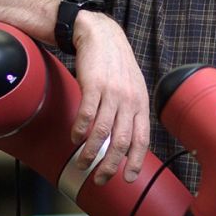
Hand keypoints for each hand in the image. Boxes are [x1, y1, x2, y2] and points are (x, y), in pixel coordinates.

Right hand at [70, 12, 149, 183]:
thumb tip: (127, 141)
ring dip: (90, 152)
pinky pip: (86, 114)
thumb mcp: (133, 88)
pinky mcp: (93, 86)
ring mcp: (111, 94)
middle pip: (121, 141)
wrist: (102, 36)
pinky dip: (80, 130)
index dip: (134, 161)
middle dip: (110, 165)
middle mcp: (129, 101)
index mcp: (140, 105)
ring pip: (102, 132)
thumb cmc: (116, 65)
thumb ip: (131, 113)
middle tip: (99, 179)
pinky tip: (75, 138)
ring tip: (82, 163)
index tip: (126, 178)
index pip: (141, 139)